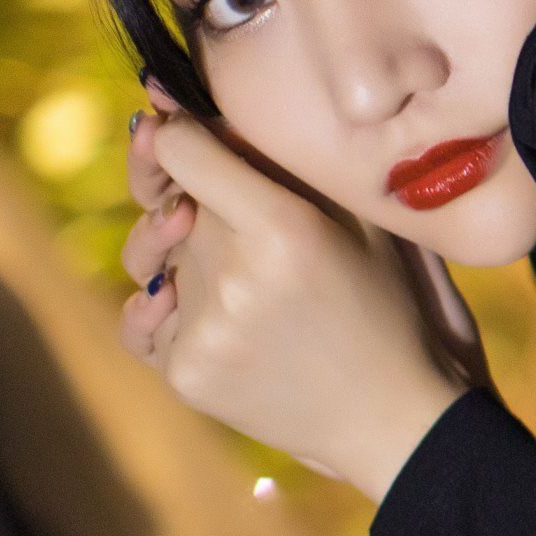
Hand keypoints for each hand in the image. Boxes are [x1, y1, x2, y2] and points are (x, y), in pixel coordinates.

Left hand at [118, 93, 464, 500]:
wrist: (393, 417)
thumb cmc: (389, 308)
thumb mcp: (365, 224)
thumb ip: (291, 171)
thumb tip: (204, 117)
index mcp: (288, 225)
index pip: (182, 149)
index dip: (172, 131)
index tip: (170, 124)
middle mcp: (237, 275)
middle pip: (172, 204)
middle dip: (188, 198)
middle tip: (209, 204)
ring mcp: (207, 328)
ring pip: (154, 260)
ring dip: (174, 255)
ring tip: (217, 267)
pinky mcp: (186, 373)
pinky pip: (143, 320)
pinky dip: (163, 311)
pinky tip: (195, 309)